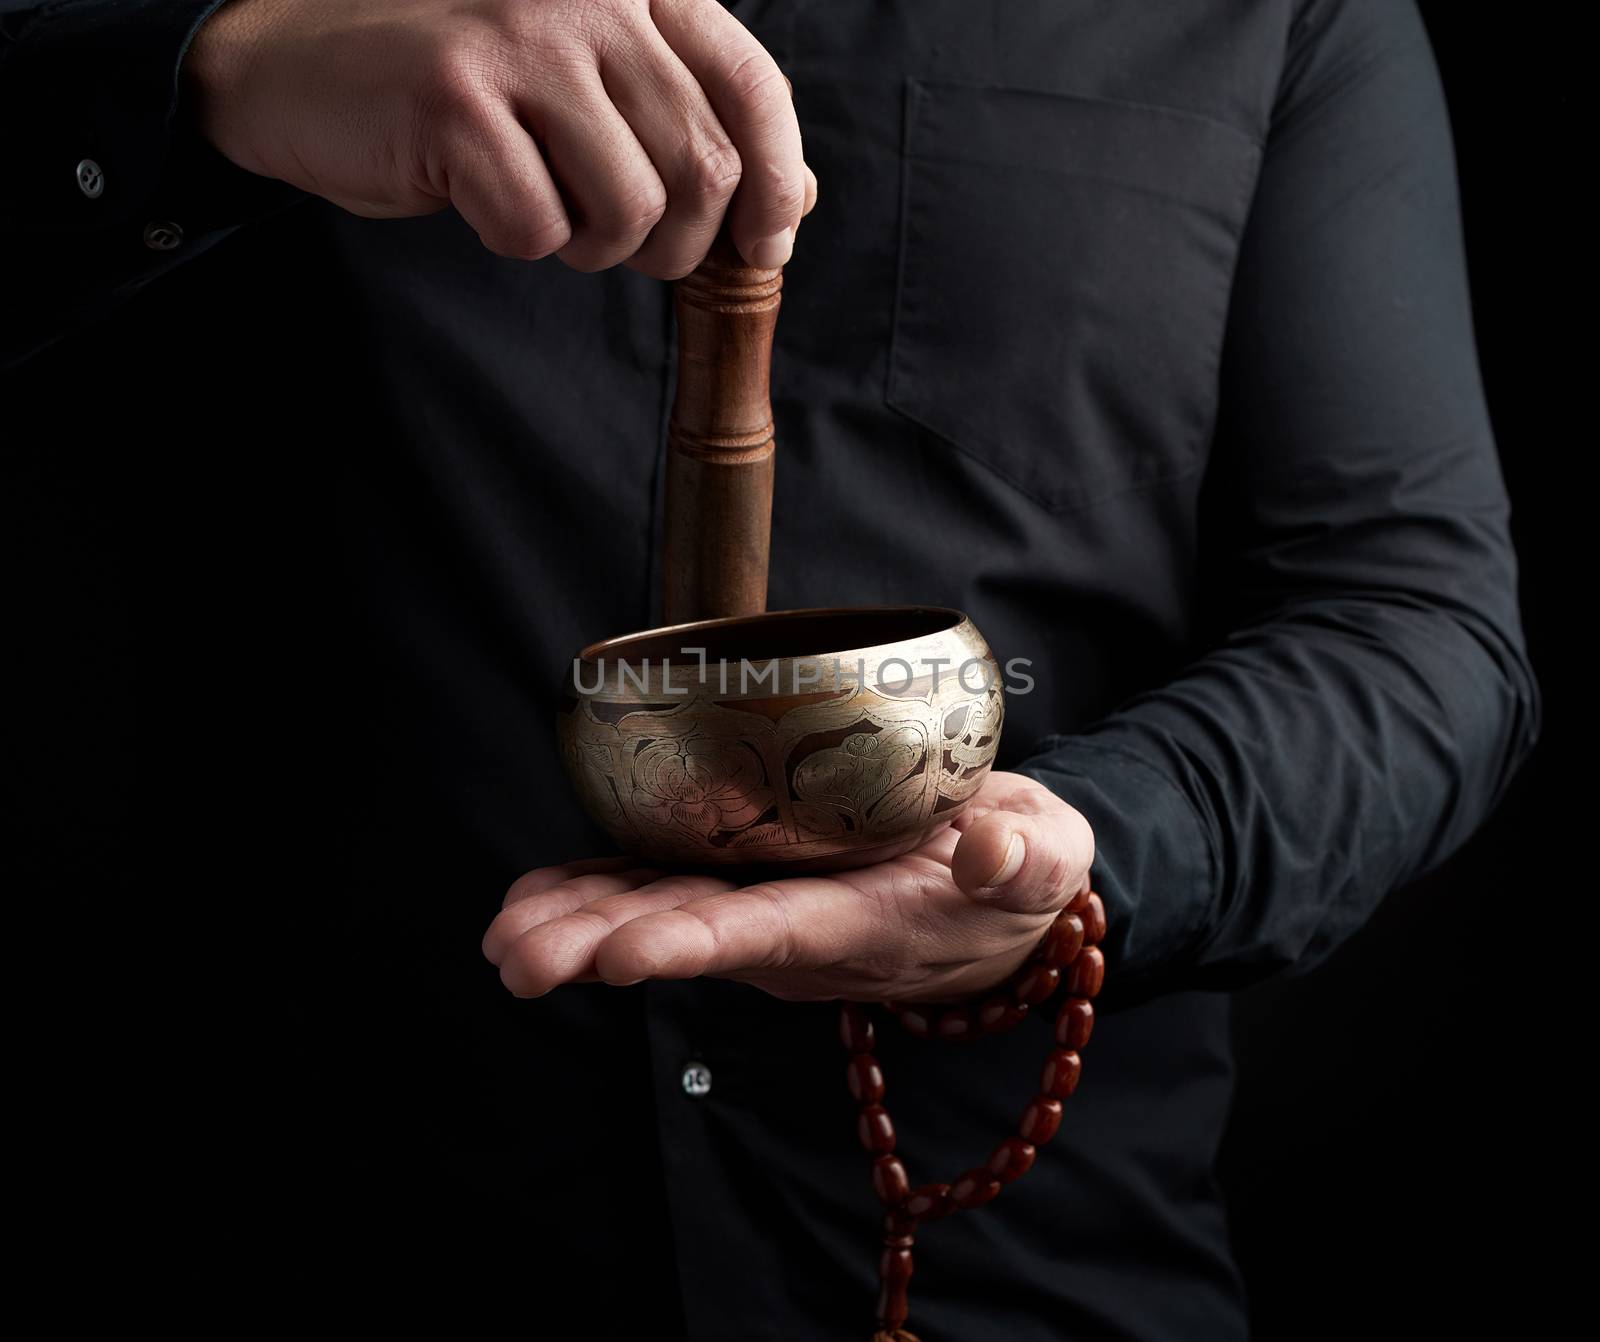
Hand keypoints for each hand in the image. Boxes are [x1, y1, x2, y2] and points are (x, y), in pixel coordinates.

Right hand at [185, 0, 817, 274]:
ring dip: (594, 247)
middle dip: (674, 242)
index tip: (763, 247)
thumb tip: (792, 199)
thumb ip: (688, 127)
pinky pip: (539, 228)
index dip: (772, 182)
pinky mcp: (457, 95)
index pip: (752, 85)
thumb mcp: (589, 93)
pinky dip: (516, 240)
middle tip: (622, 245)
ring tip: (545, 210)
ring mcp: (520, 36)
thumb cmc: (462, 92)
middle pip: (701, 166)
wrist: (300, 68)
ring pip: (631, 208)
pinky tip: (480, 198)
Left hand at [483, 772, 1094, 1002]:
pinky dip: (598, 888)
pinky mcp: (752, 880)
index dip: (698, 941)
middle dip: (599, 945)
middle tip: (517, 955)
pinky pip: (665, 887)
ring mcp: (768, 906)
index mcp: (865, 923)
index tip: (624, 954)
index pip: (774, 934)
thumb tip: (991, 844)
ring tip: (504, 935)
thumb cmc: (1022, 871)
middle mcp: (799, 929)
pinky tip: (539, 893)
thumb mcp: (1051, 856)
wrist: (1000, 892)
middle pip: (691, 934)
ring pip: (663, 912)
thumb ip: (1030, 856)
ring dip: (579, 923)